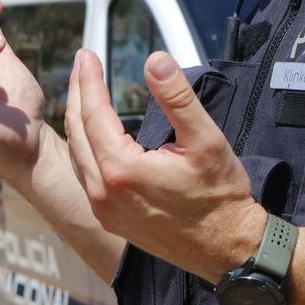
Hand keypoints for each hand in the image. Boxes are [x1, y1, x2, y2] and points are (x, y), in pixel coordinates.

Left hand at [65, 48, 266, 280]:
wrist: (227, 249)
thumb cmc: (220, 197)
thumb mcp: (206, 140)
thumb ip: (177, 98)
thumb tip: (155, 60)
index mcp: (121, 170)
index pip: (94, 113)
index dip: (88, 80)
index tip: (86, 55)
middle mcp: (103, 192)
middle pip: (77, 131)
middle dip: (77, 93)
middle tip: (82, 63)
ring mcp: (104, 210)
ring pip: (77, 155)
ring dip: (78, 120)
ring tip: (84, 92)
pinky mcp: (111, 220)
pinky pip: (85, 176)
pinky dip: (84, 147)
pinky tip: (93, 134)